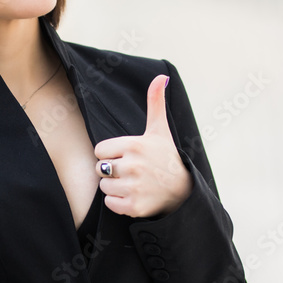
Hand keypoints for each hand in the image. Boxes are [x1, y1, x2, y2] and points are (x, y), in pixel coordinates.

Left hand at [93, 75, 191, 217]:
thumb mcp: (160, 130)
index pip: (99, 150)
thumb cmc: (166, 157)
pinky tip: (133, 196)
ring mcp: (133, 187)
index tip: (127, 156)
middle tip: (131, 171)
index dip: (111, 154)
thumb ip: (155, 102)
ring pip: (103, 186)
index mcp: (134, 145)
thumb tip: (161, 76)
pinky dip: (118, 203)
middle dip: (112, 170)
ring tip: (133, 183)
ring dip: (114, 187)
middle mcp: (133, 165)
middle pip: (100, 168)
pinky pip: (109, 203)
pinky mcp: (133, 206)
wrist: (183, 191)